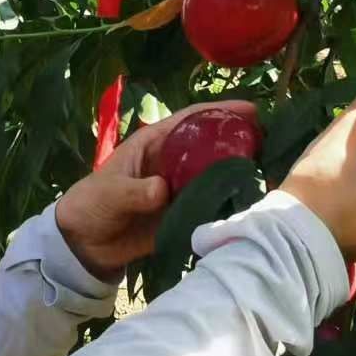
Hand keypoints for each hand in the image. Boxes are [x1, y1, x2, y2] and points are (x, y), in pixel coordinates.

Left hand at [54, 101, 252, 280]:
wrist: (84, 245)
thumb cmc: (91, 204)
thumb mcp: (109, 192)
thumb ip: (135, 191)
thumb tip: (163, 190)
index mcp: (155, 143)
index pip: (191, 119)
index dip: (219, 111)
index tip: (250, 110)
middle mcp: (173, 162)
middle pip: (211, 144)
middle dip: (239, 140)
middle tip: (271, 143)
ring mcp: (180, 188)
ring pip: (215, 174)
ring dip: (239, 172)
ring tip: (271, 173)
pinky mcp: (183, 214)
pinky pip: (210, 205)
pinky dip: (229, 203)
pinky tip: (251, 205)